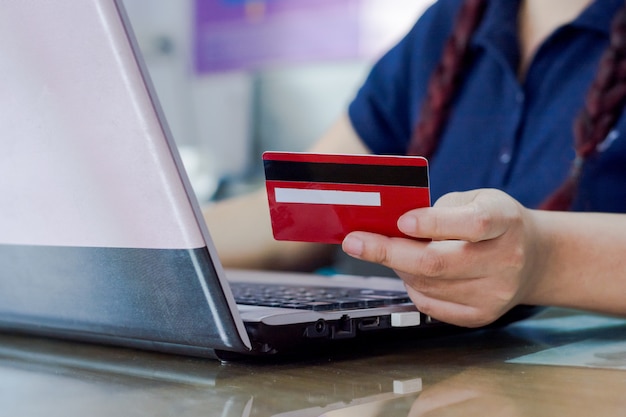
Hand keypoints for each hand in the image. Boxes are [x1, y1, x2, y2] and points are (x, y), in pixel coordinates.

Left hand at [342, 189, 541, 326]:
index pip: (473, 223)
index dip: (434, 223)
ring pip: (427, 285)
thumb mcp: (474, 199)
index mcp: (505, 222)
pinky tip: (412, 272)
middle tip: (355, 242)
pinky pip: (430, 305)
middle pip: (438, 263)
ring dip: (398, 267)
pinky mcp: (482, 316)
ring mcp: (495, 294)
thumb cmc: (494, 221)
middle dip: (388, 252)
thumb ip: (437, 209)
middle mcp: (506, 261)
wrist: (533, 258)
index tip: (401, 220)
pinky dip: (413, 286)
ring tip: (391, 251)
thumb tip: (389, 226)